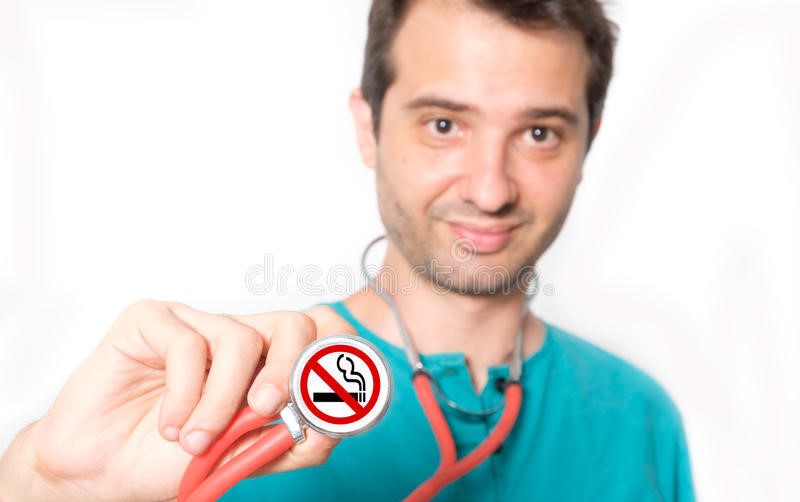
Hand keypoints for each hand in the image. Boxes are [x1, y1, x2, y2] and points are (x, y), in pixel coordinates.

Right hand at [0, 300, 355, 501]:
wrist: (101, 472)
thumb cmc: (171, 459)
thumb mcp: (245, 457)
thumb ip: (290, 441)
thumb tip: (331, 424)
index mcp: (265, 361)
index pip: (319, 333)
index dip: (338, 350)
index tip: (335, 390)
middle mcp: (237, 334)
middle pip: (294, 324)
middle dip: (288, 370)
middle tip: (266, 409)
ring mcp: (196, 322)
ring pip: (241, 339)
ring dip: (222, 402)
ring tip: (196, 440)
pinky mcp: (151, 319)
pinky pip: (187, 344)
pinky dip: (184, 395)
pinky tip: (169, 423)